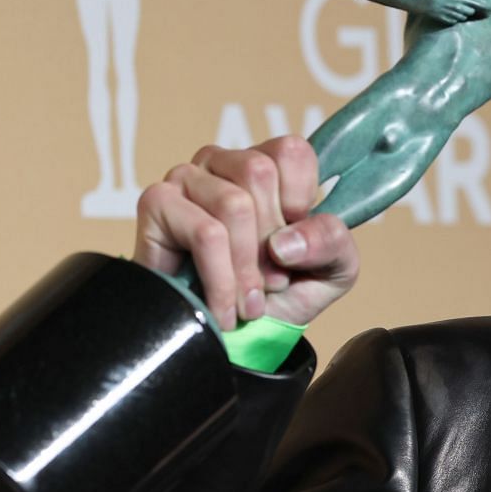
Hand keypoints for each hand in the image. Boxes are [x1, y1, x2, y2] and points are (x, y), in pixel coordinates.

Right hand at [136, 137, 358, 330]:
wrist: (236, 340)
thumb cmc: (282, 295)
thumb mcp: (333, 270)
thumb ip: (332, 242)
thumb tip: (285, 240)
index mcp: (269, 165)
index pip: (291, 151)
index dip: (299, 200)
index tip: (294, 243)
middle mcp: (224, 163)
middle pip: (258, 172)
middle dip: (272, 240)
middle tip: (272, 281)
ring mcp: (186, 178)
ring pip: (232, 204)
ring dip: (247, 268)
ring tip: (249, 303)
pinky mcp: (157, 204)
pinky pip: (204, 233)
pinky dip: (223, 280)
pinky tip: (224, 309)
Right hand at [419, 0, 482, 24]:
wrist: (427, 3)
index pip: (474, 5)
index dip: (479, 6)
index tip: (483, 8)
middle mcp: (457, 7)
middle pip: (471, 12)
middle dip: (469, 10)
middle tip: (464, 7)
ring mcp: (453, 14)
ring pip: (464, 18)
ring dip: (462, 15)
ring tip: (456, 11)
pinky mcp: (448, 20)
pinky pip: (456, 22)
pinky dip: (455, 19)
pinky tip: (450, 15)